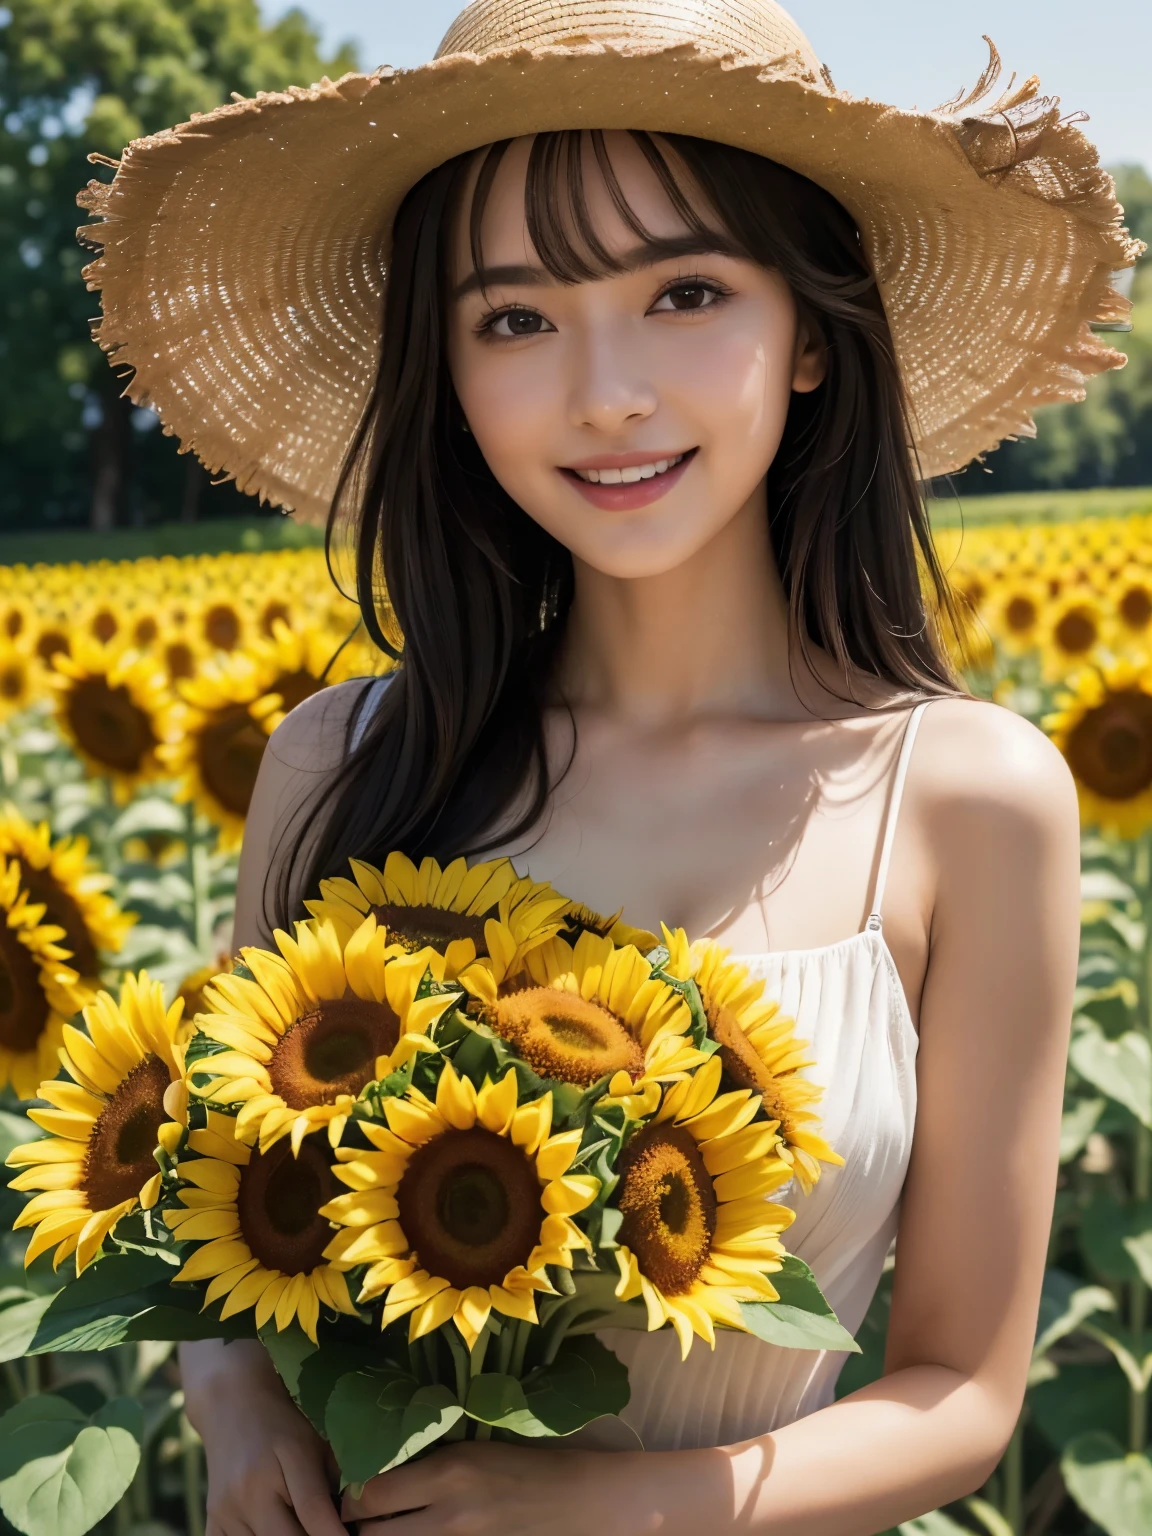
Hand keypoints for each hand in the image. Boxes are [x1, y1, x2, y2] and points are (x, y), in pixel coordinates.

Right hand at [181, 1340, 345, 1535]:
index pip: (313, 1512)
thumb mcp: (312, 1442)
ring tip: (298, 1525)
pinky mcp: (211, 1520)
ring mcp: (225, 1510)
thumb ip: (333, 1479)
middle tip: (324, 1530)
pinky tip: (274, 1527)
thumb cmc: (281, 1422)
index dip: (335, 1534)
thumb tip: (352, 1519)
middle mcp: (249, 1491)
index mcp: (282, 1462)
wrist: (230, 1405)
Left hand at [343, 1441, 637, 1535]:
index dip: (350, 1494)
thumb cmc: (522, 1464)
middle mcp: (447, 1515)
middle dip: (358, 1526)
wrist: (575, 1500)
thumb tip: (373, 1474)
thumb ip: (424, 1463)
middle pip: (371, 1534)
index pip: (370, 1492)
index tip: (349, 1490)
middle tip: (357, 1517)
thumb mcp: (470, 1450)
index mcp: (447, 1473)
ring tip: (382, 1529)